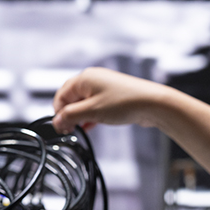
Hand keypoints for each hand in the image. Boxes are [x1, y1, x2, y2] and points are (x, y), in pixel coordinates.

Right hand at [52, 68, 174, 133]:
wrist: (152, 104)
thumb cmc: (125, 103)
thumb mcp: (92, 111)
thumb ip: (71, 116)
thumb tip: (57, 121)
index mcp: (84, 78)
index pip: (61, 95)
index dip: (59, 113)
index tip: (62, 128)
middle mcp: (92, 79)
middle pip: (70, 98)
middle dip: (68, 115)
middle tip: (70, 130)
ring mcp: (103, 87)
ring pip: (82, 103)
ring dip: (79, 117)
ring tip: (80, 130)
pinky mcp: (111, 96)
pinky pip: (94, 105)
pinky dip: (89, 116)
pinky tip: (90, 126)